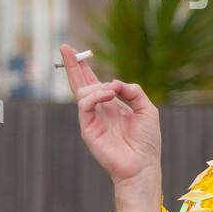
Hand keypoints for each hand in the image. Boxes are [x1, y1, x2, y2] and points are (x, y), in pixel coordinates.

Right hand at [62, 44, 160, 184]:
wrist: (143, 164)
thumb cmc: (147, 140)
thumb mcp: (146, 108)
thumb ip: (132, 91)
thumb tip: (112, 82)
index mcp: (112, 105)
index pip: (94, 83)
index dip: (85, 68)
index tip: (76, 51)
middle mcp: (99, 110)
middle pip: (80, 84)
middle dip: (73, 66)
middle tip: (65, 47)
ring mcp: (92, 119)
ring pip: (83, 93)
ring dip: (97, 86)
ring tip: (111, 91)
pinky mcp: (88, 128)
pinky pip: (84, 105)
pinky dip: (95, 96)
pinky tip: (108, 95)